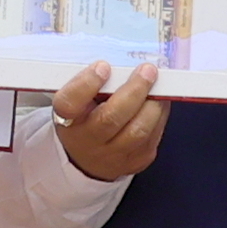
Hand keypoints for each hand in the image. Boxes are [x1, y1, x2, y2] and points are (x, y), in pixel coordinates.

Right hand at [47, 61, 168, 181]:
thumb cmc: (84, 120)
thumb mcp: (76, 102)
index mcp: (66, 119)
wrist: (87, 158)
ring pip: (138, 130)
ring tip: (158, 86)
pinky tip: (159, 102)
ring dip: (153, 104)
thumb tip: (122, 67)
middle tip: (147, 70)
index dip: (86, 83)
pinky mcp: (137, 161)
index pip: (70, 103)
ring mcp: (113, 155)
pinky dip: (159, 115)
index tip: (103, 66)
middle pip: (111, 117)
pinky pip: (153, 136)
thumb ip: (92, 85)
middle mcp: (87, 141)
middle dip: (133, 90)